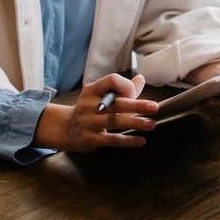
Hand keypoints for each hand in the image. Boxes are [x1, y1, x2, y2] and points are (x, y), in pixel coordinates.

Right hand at [32, 72, 159, 151]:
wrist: (64, 129)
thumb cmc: (90, 109)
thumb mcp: (100, 96)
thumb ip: (122, 89)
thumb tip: (141, 79)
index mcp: (92, 90)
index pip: (112, 81)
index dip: (126, 86)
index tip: (133, 94)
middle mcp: (88, 104)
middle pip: (116, 103)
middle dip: (137, 105)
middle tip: (155, 107)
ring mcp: (87, 122)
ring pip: (114, 121)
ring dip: (135, 122)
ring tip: (151, 124)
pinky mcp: (89, 138)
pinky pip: (112, 140)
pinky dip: (128, 141)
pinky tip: (141, 141)